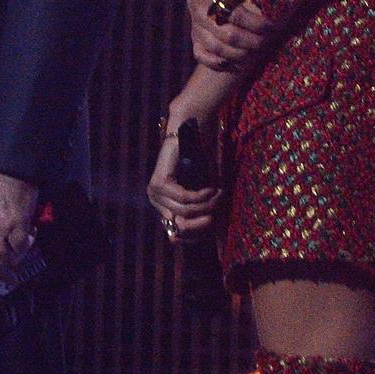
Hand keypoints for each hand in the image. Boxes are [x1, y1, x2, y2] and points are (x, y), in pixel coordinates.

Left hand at [147, 107, 223, 241]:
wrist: (196, 131)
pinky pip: (185, 199)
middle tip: (219, 206)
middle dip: (204, 221)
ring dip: (208, 204)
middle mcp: (156, 200)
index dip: (198, 233)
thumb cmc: (203, 161)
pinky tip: (211, 187)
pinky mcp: (159, 183)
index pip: (177, 234)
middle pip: (181, 228)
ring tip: (218, 192)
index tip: (215, 224)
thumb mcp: (204, 193)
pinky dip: (202, 195)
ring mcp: (155, 192)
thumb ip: (199, 214)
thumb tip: (184, 241)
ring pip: (186, 212)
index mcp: (164, 205)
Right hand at [187, 0, 274, 72]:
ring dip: (241, 51)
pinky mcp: (194, 38)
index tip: (275, 19)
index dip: (256, 17)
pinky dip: (216, 61)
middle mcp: (199, 5)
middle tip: (271, 37)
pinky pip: (201, 55)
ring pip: (217, 46)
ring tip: (260, 50)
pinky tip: (234, 63)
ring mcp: (195, 24)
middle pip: (226, 31)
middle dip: (252, 37)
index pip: (232, 6)